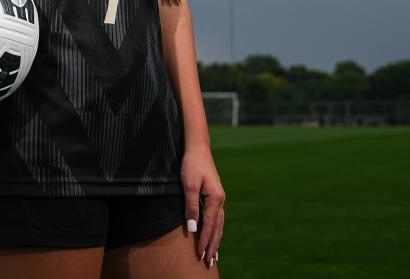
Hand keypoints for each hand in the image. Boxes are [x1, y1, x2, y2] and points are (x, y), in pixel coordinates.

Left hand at [180, 143, 224, 268]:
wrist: (198, 148)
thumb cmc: (192, 164)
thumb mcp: (188, 185)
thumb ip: (191, 207)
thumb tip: (192, 228)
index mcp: (216, 198)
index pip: (209, 225)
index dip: (204, 241)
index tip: (200, 255)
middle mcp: (221, 200)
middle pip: (218, 228)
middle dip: (213, 246)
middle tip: (208, 263)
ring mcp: (219, 198)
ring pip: (219, 224)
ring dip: (216, 240)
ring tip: (213, 256)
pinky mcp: (215, 196)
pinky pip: (217, 218)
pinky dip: (215, 230)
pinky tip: (213, 236)